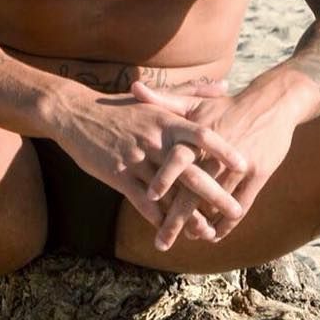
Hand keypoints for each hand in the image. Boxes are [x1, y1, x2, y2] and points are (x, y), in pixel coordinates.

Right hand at [53, 80, 247, 232]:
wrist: (74, 113)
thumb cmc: (119, 107)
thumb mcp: (155, 97)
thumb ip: (192, 93)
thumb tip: (224, 87)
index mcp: (166, 121)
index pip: (203, 135)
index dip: (224, 150)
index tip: (245, 165)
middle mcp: (154, 140)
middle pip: (191, 170)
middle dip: (215, 194)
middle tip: (235, 211)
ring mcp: (136, 159)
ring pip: (168, 193)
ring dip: (187, 215)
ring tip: (206, 232)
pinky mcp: (118, 175)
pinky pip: (141, 201)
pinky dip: (156, 218)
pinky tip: (168, 231)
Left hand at [130, 80, 295, 249]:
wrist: (272, 103)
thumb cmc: (226, 105)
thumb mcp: (195, 101)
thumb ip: (162, 100)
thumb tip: (132, 87)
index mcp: (200, 135)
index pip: (178, 158)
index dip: (164, 178)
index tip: (149, 197)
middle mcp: (218, 153)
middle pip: (194, 192)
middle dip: (176, 220)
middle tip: (160, 242)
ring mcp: (240, 166)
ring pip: (217, 204)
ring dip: (202, 226)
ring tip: (188, 240)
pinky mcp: (259, 175)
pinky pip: (241, 205)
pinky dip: (227, 223)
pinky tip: (214, 235)